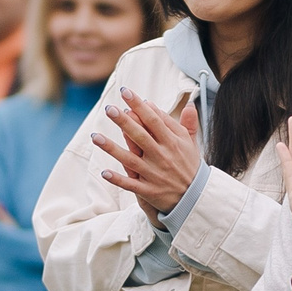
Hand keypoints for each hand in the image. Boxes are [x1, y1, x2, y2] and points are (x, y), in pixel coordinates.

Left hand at [95, 88, 202, 218]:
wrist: (196, 198)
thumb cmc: (190, 166)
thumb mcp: (191, 143)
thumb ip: (188, 123)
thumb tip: (187, 103)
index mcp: (172, 142)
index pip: (154, 120)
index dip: (139, 106)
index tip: (126, 93)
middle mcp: (162, 156)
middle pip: (140, 136)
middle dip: (124, 122)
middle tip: (109, 109)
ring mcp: (154, 174)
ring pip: (130, 159)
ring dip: (112, 148)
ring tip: (95, 136)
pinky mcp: (149, 191)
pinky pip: (131, 185)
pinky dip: (118, 179)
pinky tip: (104, 172)